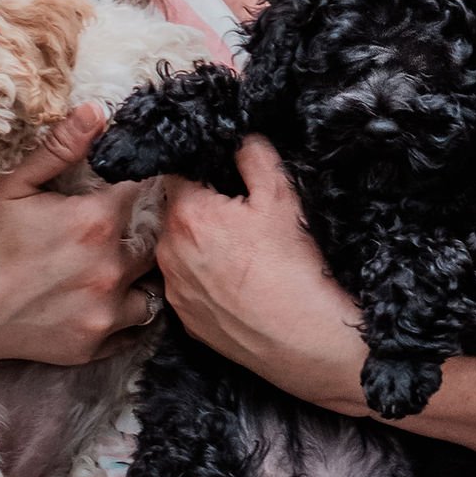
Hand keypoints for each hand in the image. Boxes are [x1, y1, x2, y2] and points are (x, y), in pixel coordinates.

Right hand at [0, 108, 155, 367]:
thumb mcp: (12, 185)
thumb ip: (60, 147)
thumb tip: (98, 111)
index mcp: (96, 222)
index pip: (144, 190)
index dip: (138, 184)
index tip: (127, 186)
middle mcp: (111, 268)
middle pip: (154, 241)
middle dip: (141, 231)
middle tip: (117, 230)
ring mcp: (105, 311)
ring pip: (151, 288)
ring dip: (138, 277)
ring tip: (113, 268)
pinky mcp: (93, 345)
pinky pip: (133, 330)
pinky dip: (125, 315)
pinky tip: (102, 301)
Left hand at [153, 137, 368, 412]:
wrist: (307, 339)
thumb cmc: (294, 266)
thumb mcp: (281, 195)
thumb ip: (253, 154)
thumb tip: (240, 137)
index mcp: (186, 214)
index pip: (178, 172)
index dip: (202, 169)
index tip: (225, 177)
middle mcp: (168, 252)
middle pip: (176, 213)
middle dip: (202, 208)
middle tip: (241, 216)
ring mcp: (174, 291)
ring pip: (179, 251)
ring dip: (200, 246)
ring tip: (243, 255)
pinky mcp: (186, 322)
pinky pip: (188, 286)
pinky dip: (206, 280)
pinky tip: (239, 284)